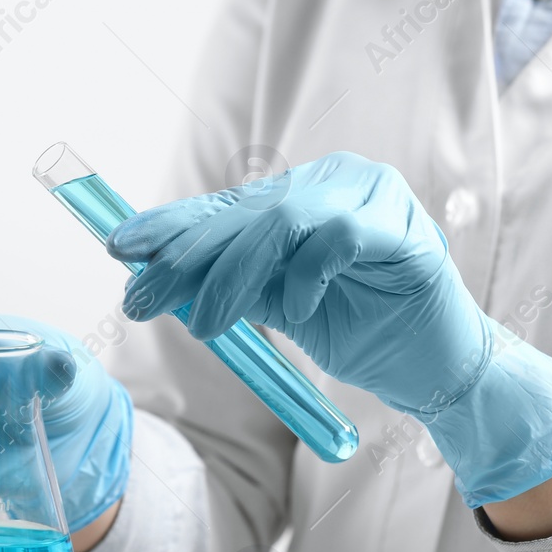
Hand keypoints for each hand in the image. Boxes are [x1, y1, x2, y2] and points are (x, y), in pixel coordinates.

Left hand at [108, 152, 551, 506]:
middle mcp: (335, 182)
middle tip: (141, 298)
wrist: (430, 369)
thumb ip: (229, 284)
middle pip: (245, 212)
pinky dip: (307, 274)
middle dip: (185, 257)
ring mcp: (374, 197)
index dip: (171, 226)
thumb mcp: (278, 308)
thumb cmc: (359, 331)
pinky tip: (298, 307)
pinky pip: (337, 237)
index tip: (121, 250)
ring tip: (205, 324)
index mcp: (303, 195)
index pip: (226, 206)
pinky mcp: (404, 229)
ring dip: (233, 274)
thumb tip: (153, 276)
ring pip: (283, 220)